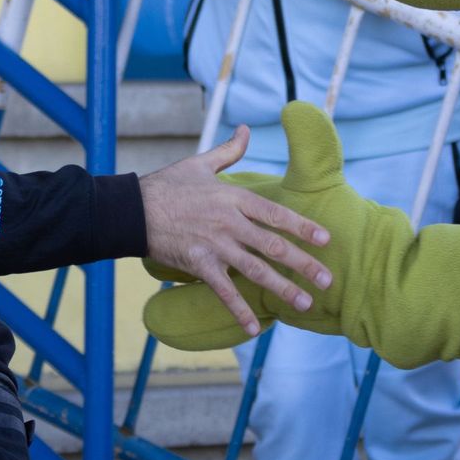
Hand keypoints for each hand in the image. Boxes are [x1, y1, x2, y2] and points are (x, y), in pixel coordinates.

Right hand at [139, 125, 331, 336]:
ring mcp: (215, 246)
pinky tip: (255, 329)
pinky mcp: (199, 265)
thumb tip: (247, 130)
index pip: (276, 214)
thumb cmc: (166, 185)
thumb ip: (229, 151)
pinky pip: (224, 291)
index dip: (303, 227)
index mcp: (233, 198)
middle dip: (303, 264)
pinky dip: (240, 311)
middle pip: (273, 246)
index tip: (326, 239)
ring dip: (283, 288)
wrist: (131, 210)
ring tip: (305, 303)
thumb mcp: (199, 164)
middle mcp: (229, 223)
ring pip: (256, 270)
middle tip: (328, 279)